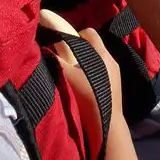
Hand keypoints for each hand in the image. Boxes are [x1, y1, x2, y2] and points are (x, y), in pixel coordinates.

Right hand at [40, 11, 122, 157]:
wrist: (106, 126)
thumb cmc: (88, 97)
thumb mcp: (68, 75)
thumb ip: (57, 59)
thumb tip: (44, 48)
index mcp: (101, 54)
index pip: (86, 33)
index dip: (71, 34)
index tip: (59, 41)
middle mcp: (110, 60)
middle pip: (92, 44)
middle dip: (78, 47)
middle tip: (63, 57)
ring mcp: (115, 74)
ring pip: (96, 59)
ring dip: (84, 61)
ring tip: (70, 72)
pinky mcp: (115, 87)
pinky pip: (100, 71)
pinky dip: (90, 72)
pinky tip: (81, 84)